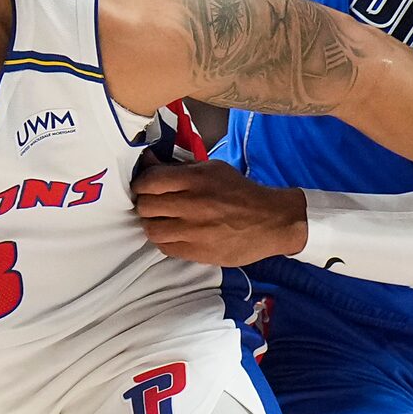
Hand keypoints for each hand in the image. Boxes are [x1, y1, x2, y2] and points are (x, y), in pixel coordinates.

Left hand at [134, 161, 308, 263]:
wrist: (271, 221)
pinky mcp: (198, 252)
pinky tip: (176, 234)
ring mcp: (195, 231)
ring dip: (153, 225)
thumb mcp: (212, 169)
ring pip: (152, 230)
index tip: (145, 187)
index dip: (141, 184)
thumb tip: (147, 161)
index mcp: (197, 179)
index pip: (150, 181)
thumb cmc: (239, 192)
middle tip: (154, 205)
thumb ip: (179, 167)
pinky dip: (165, 241)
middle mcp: (194, 205)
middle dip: (145, 204)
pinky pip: (166, 248)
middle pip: (146, 206)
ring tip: (163, 221)